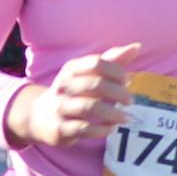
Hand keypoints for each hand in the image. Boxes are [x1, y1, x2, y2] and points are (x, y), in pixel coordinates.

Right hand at [6, 43, 138, 147]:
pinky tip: (111, 128)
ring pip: (90, 107)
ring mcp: (61, 107)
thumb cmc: (72, 91)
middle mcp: (64, 86)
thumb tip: (137, 46)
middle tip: (130, 101)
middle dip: (117, 92)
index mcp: (72, 69)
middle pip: (95, 84)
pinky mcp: (61, 128)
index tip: (128, 80)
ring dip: (112, 113)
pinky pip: (84, 128)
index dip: (116, 70)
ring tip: (126, 117)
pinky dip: (101, 129)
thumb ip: (112, 60)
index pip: (97, 63)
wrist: (39, 116)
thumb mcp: (87, 74)